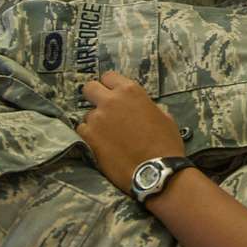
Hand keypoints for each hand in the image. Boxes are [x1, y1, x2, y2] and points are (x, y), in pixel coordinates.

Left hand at [76, 71, 184, 193]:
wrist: (155, 170)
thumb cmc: (165, 143)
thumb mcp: (163, 117)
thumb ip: (146, 107)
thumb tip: (141, 109)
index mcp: (131, 91)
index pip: (108, 76)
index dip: (110, 86)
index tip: (113, 94)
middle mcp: (110, 100)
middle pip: (89, 88)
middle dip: (94, 97)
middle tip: (104, 110)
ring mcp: (97, 119)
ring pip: (86, 114)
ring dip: (94, 122)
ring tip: (107, 136)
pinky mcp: (88, 138)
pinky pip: (82, 132)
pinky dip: (89, 137)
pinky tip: (101, 146)